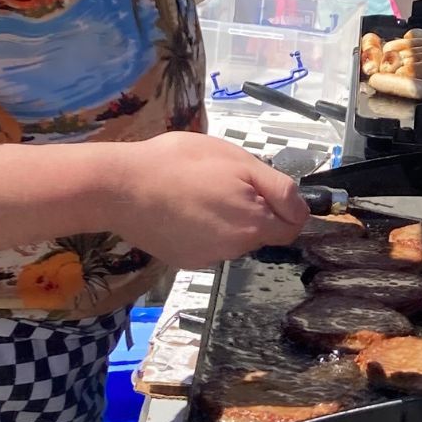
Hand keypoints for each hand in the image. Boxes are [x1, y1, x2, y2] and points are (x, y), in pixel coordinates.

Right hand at [103, 133, 308, 267]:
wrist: (121, 187)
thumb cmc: (182, 164)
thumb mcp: (240, 161)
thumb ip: (278, 188)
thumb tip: (301, 209)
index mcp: (254, 226)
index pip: (292, 227)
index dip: (286, 205)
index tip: (265, 186)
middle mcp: (234, 250)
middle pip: (262, 232)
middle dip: (254, 209)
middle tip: (225, 181)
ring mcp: (206, 258)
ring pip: (234, 237)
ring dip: (227, 218)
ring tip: (198, 191)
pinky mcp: (184, 260)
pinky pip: (208, 242)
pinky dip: (202, 228)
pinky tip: (181, 207)